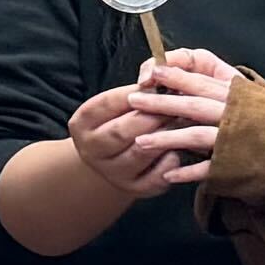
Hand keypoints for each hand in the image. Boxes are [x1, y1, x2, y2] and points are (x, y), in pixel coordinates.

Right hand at [62, 79, 210, 200]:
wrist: (113, 159)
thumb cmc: (121, 121)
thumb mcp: (117, 103)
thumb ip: (134, 90)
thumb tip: (160, 75)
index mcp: (81, 124)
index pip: (106, 103)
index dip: (135, 92)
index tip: (157, 83)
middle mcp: (92, 150)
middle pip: (121, 131)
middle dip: (152, 115)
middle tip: (175, 103)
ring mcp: (113, 172)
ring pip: (140, 153)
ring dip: (165, 135)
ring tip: (183, 121)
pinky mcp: (135, 189)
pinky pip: (157, 176)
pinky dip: (171, 161)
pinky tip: (179, 148)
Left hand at [124, 45, 246, 165]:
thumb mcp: (252, 101)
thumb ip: (224, 93)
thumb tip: (193, 83)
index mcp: (238, 97)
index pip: (202, 84)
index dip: (176, 77)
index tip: (151, 73)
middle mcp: (236, 115)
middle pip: (193, 106)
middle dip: (161, 103)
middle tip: (133, 100)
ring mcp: (236, 141)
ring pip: (196, 135)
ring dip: (166, 139)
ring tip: (140, 143)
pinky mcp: (238, 165)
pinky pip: (209, 170)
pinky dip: (188, 172)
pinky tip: (168, 175)